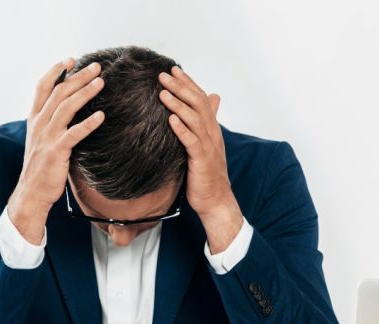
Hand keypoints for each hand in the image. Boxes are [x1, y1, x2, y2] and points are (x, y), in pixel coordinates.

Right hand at [7, 59, 105, 243]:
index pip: (42, 87)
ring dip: (85, 92)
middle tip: (96, 66)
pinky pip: (74, 133)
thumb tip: (69, 110)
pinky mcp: (56, 151)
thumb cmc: (40, 167)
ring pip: (66, 107)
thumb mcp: (41, 140)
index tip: (70, 60)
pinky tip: (101, 115)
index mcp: (34, 119)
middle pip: (59, 92)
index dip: (55, 71)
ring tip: (101, 82)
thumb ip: (51, 123)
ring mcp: (47, 136)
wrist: (32, 192)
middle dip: (78, 76)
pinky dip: (88, 123)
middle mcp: (39, 124)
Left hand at [158, 66, 242, 252]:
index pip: (200, 98)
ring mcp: (208, 146)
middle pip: (197, 103)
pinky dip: (181, 129)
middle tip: (163, 75)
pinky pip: (191, 141)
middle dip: (180, 87)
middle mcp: (212, 133)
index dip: (188, 83)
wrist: (215, 199)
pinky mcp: (201, 160)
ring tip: (163, 93)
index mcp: (211, 128)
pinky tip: (170, 120)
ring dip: (178, 104)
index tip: (173, 70)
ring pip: (194, 119)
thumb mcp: (204, 146)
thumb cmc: (205, 173)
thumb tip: (205, 107)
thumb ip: (202, 126)